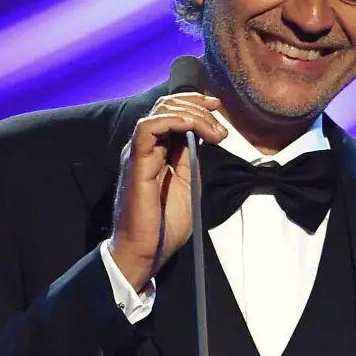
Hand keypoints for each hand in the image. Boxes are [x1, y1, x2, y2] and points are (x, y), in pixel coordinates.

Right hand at [110, 92, 226, 290]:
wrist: (147, 250)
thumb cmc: (165, 225)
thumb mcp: (188, 185)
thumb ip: (191, 159)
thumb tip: (202, 137)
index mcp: (158, 152)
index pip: (173, 113)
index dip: (196, 105)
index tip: (219, 109)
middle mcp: (146, 147)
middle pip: (167, 106)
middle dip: (197, 104)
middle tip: (220, 118)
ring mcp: (139, 153)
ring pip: (160, 112)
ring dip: (191, 113)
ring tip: (213, 130)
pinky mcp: (135, 162)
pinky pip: (148, 128)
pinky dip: (173, 121)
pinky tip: (193, 128)